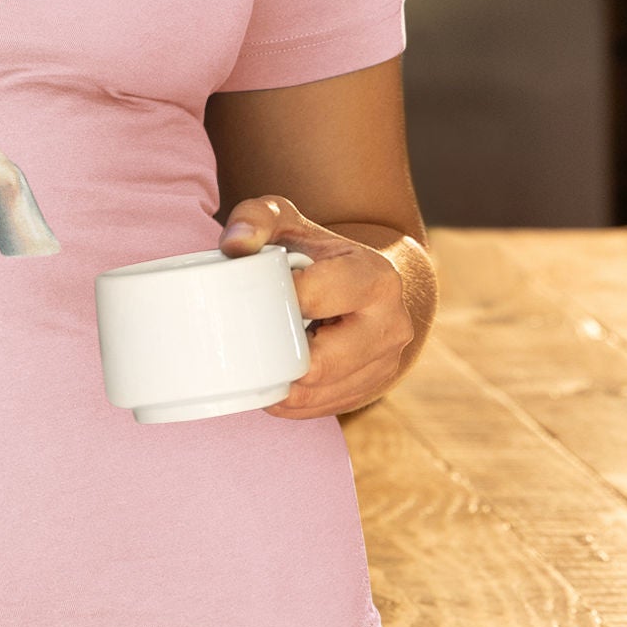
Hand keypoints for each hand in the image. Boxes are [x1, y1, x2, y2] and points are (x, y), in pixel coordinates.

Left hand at [217, 195, 413, 418]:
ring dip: (283, 385)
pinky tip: (275, 380)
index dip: (275, 304)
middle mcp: (392, 323)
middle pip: (321, 362)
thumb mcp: (286, 219)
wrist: (363, 280)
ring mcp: (387, 362)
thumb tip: (234, 247)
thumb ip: (255, 218)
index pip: (314, 298)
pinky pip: (324, 408)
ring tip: (258, 360)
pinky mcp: (374, 388)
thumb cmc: (314, 248)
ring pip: (320, 392)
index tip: (254, 299)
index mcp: (375, 277)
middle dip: (279, 356)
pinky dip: (293, 402)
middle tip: (249, 341)